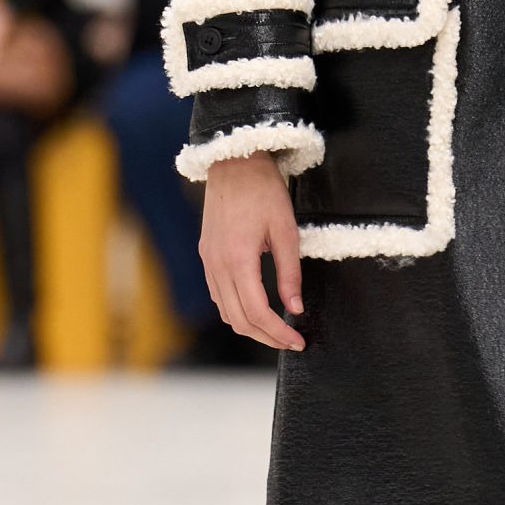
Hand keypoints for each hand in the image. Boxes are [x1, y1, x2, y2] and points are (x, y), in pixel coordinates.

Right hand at [200, 152, 305, 352]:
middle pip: (238, 319)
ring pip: (225, 311)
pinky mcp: (206, 255)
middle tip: (290, 342)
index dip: (278, 333)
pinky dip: (235, 309)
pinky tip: (254, 308)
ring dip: (250, 326)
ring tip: (275, 330)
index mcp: (238, 259)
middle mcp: (217, 265)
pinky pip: (218, 294)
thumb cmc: (263, 190)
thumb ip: (290, 273)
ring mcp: (208, 261)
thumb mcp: (286, 230)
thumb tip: (294, 307)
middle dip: (266, 337)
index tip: (298, 341)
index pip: (257, 312)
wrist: (234, 162)